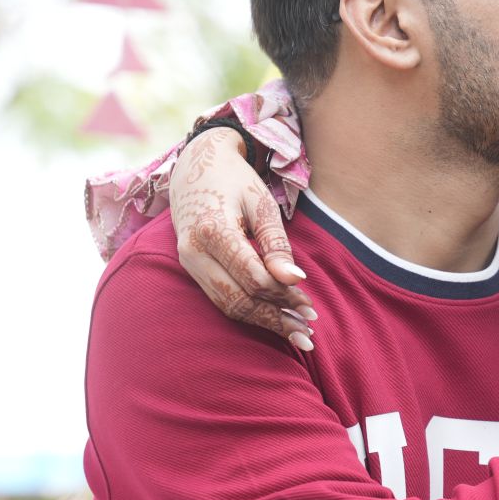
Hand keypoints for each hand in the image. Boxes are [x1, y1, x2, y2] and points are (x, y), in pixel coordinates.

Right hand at [173, 128, 316, 347]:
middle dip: (275, 318)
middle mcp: (193, 251)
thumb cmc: (235, 181)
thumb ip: (276, 243)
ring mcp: (188, 262)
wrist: (195, 167)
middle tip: (308, 332)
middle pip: (237, 298)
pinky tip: (274, 319)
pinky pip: (220, 298)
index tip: (310, 304)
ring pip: (227, 305)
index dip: (283, 294)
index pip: (252, 276)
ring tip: (297, 332)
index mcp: (212, 230)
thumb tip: (294, 280)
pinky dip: (249, 311)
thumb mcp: (262, 203)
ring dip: (263, 322)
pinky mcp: (191, 269)